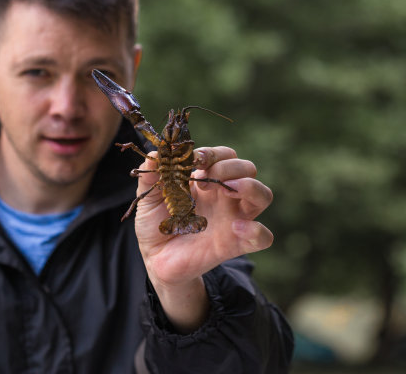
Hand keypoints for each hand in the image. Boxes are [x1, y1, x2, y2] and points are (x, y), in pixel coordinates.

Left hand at [133, 146, 273, 331]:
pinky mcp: (235, 244)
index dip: (213, 153)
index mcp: (206, 180)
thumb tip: (156, 154)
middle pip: (248, 168)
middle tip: (206, 180)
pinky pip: (263, 237)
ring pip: (263, 195)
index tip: (194, 160)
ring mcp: (232, 218)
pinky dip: (256, 230)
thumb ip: (150, 175)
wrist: (155, 258)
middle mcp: (224, 196)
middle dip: (230, 166)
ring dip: (251, 186)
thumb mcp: (147, 197)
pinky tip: (235, 227)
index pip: (225, 155)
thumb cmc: (156, 223)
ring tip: (228, 189)